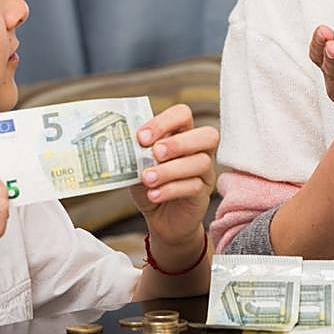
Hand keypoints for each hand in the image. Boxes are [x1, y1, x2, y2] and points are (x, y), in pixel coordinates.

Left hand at [130, 103, 218, 250]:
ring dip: (170, 170)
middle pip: (207, 135)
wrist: (160, 218)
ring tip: (148, 178)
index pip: (182, 115)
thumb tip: (126, 142)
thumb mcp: (139, 165)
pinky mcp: (203, 193)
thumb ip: (137, 152)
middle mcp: (199, 150)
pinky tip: (154, 194)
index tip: (142, 137)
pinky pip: (194, 186)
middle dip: (178, 142)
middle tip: (155, 153)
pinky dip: (171, 189)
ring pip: (200, 162)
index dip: (164, 122)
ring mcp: (204, 172)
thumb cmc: (151, 184)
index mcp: (182, 134)